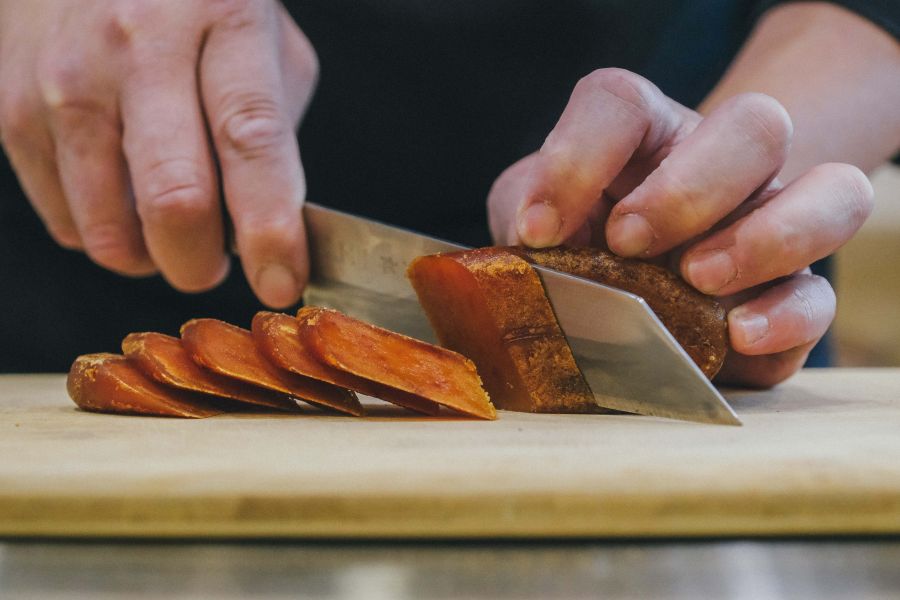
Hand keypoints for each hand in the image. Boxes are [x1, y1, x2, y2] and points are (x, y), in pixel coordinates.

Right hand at [0, 0, 316, 306]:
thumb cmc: (196, 9)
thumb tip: (269, 231)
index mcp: (223, 21)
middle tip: (215, 266)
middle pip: (173, 198)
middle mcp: (138, 46)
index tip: (280, 282)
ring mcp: (66, 79)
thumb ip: (275, 134)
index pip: (250, 139)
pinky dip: (107, 233)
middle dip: (202, 264)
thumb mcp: (267, 45)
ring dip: (152, 256)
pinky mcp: (11, 109)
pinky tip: (123, 195)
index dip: (269, 227)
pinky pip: (66, 222)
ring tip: (171, 225)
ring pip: (110, 229)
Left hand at [488, 69, 873, 386]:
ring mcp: (769, 225)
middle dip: (689, 187)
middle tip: (629, 243)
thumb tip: (532, 240)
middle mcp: (720, 165)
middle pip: (755, 126)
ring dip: (766, 236)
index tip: (540, 230)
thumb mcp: (530, 220)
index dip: (577, 157)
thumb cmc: (575, 242)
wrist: (623, 300)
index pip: (620, 104)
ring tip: (697, 279)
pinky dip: (786, 314)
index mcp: (643, 135)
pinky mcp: (791, 294)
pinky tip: (736, 334)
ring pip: (831, 192)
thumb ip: (524, 213)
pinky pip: (819, 294)